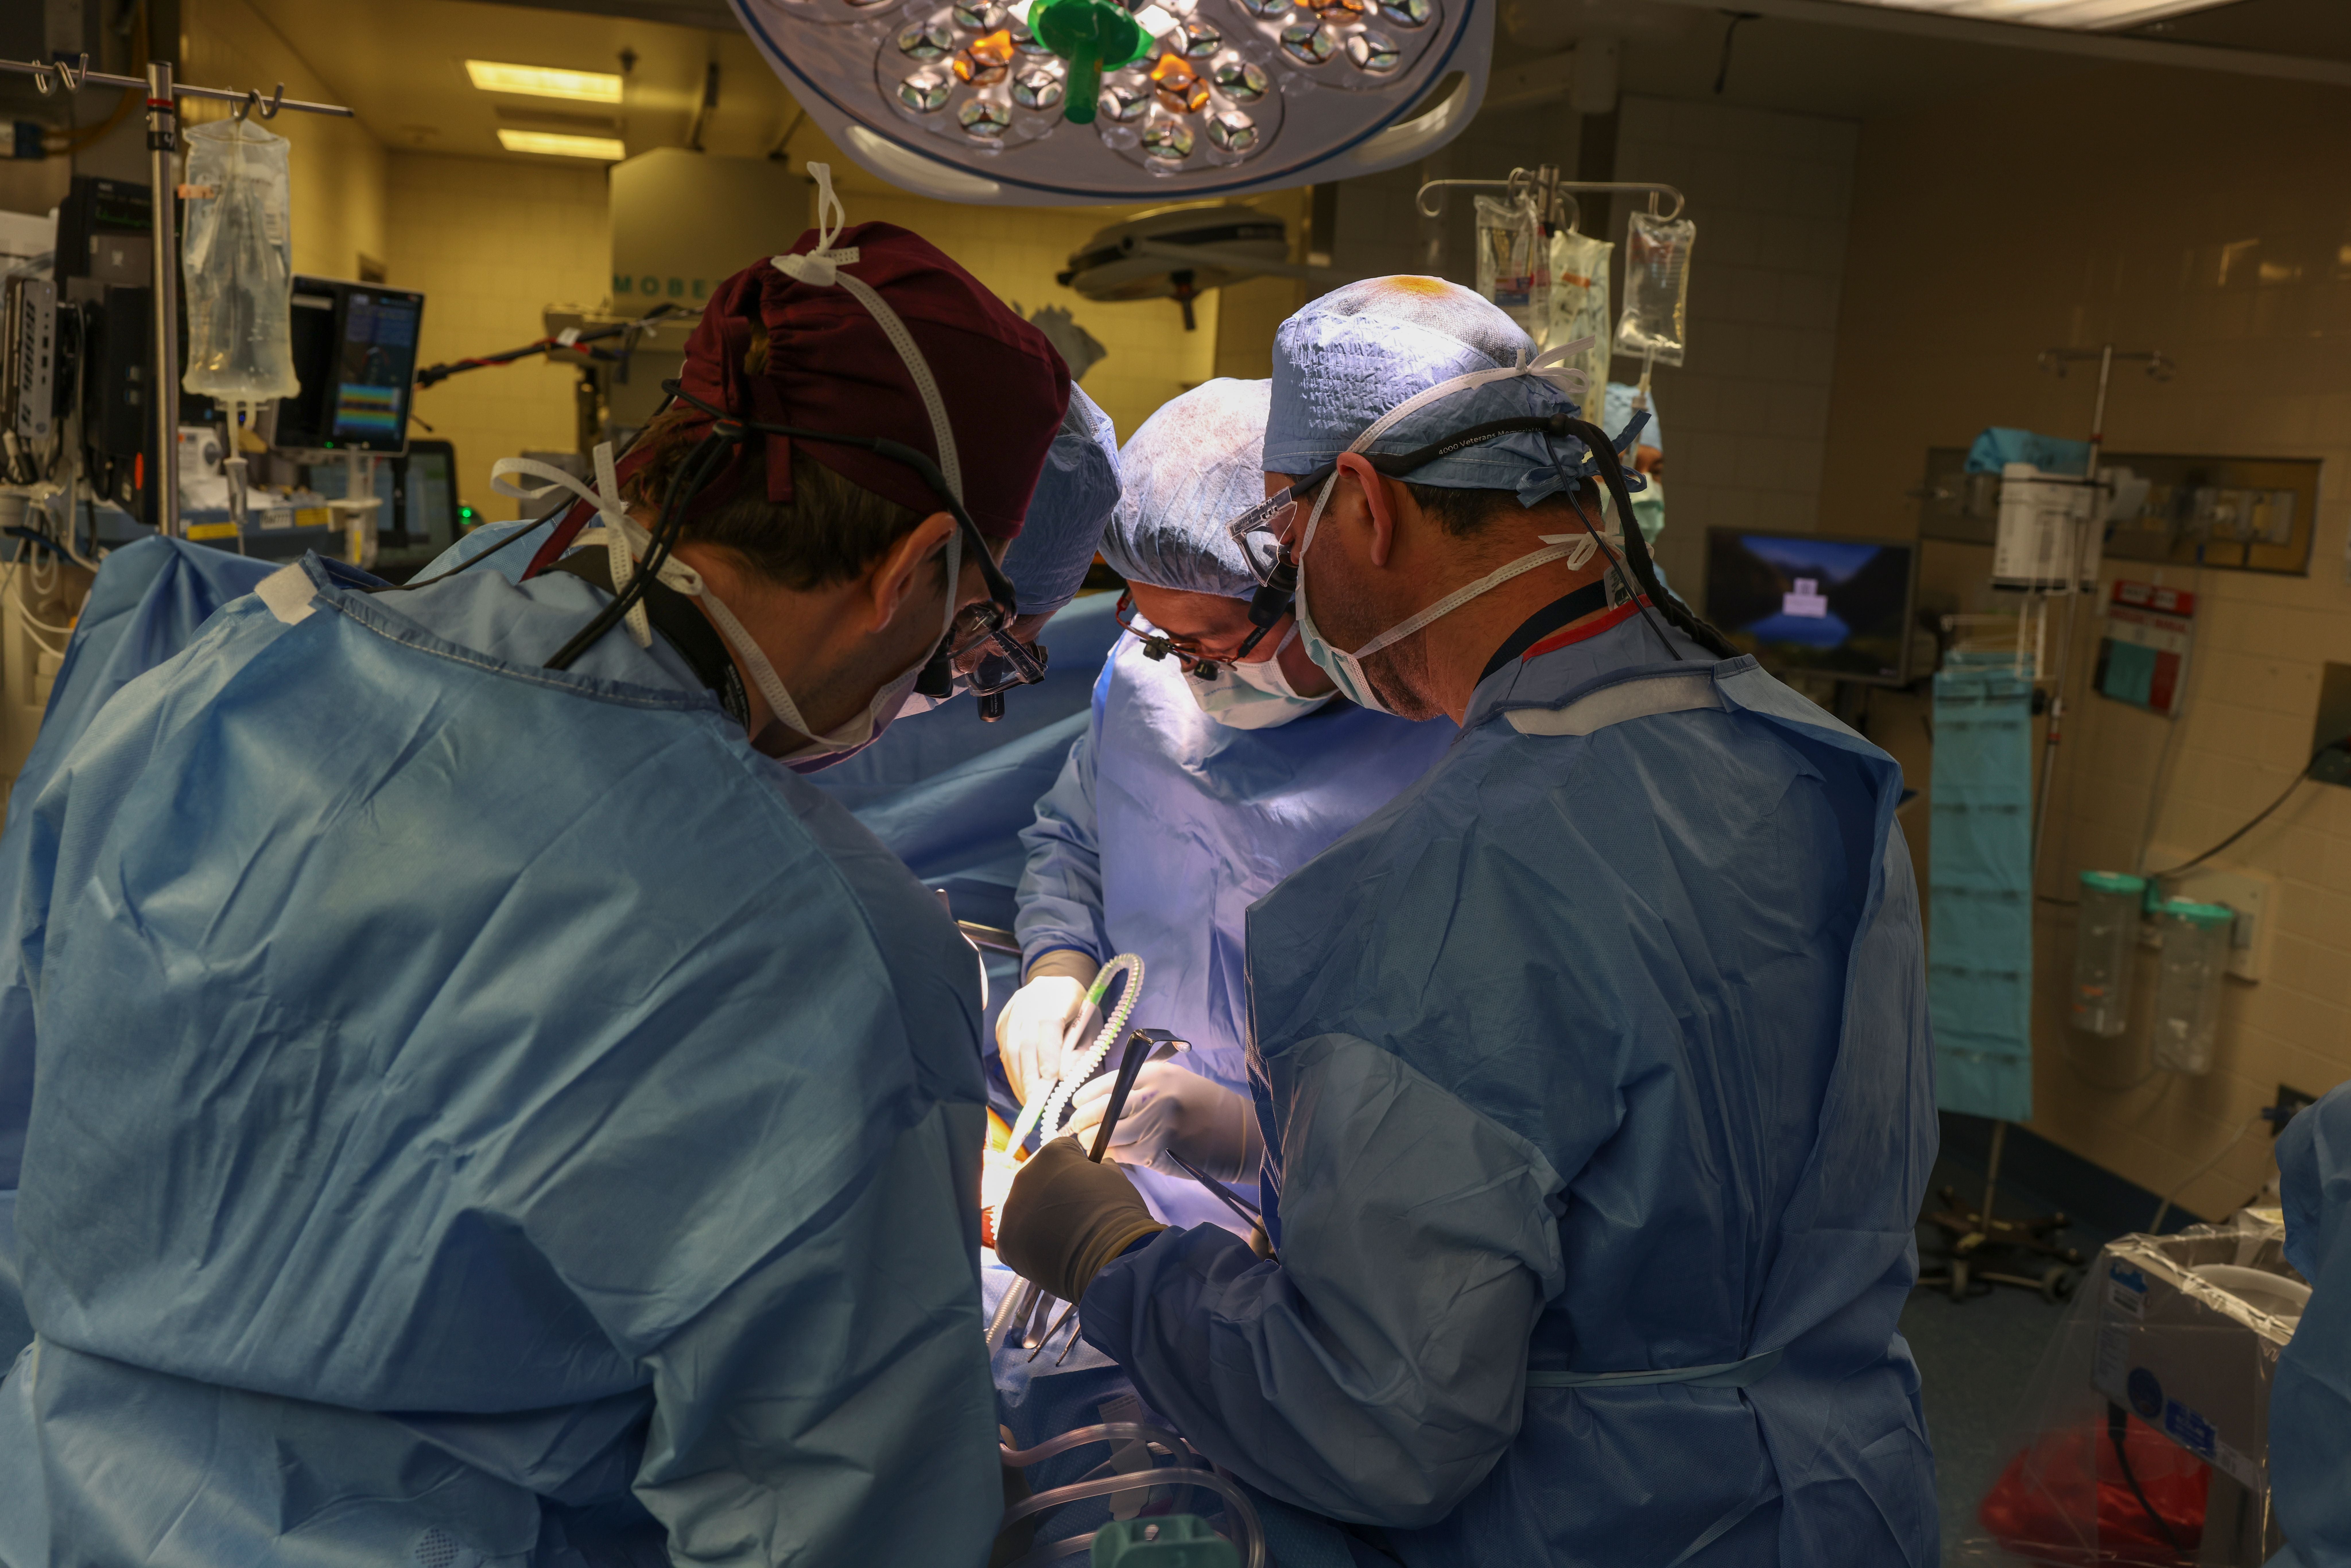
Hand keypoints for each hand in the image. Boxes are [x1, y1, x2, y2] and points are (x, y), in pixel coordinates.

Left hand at [994, 1136, 1165, 1302]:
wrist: (1109, 1258)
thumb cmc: (1116, 1214)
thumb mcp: (1115, 1177)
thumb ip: (1100, 1167)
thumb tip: (1097, 1168)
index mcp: (1052, 1154)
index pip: (1062, 1152)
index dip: (1078, 1169)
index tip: (1088, 1186)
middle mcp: (1024, 1176)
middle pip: (1039, 1180)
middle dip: (1055, 1193)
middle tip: (1076, 1214)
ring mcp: (1011, 1210)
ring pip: (1024, 1209)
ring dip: (1040, 1219)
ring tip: (1065, 1237)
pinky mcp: (1005, 1241)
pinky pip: (1015, 1238)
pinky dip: (1030, 1245)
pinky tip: (1051, 1252)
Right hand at [996, 951, 1096, 1104]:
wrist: (1057, 986)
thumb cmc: (1080, 1010)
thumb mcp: (1090, 1027)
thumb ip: (1080, 1051)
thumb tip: (1062, 1076)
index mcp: (1056, 996)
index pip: (1047, 1024)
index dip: (1047, 1053)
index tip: (1051, 1080)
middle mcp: (1029, 1000)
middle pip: (1024, 1040)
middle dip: (1030, 1074)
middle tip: (1036, 1101)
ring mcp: (1012, 1011)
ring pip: (1010, 1047)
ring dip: (1019, 1077)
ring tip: (1028, 1100)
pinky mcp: (1002, 1021)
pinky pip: (1003, 1049)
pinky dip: (1012, 1071)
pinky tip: (1021, 1087)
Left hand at [1066, 1061, 1263, 1183]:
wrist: (1239, 1133)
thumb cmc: (1205, 1107)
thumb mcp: (1174, 1082)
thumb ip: (1141, 1086)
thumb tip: (1102, 1100)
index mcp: (1156, 1074)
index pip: (1108, 1084)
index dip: (1086, 1096)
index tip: (1076, 1103)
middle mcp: (1153, 1096)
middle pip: (1101, 1110)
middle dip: (1082, 1121)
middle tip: (1075, 1127)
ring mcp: (1155, 1124)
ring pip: (1107, 1135)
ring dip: (1092, 1141)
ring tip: (1088, 1142)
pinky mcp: (1158, 1151)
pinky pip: (1122, 1153)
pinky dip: (1111, 1154)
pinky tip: (1108, 1153)